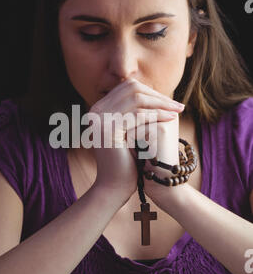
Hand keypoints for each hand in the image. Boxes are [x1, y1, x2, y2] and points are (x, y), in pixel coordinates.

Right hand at [88, 78, 184, 203]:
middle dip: (158, 96)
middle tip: (178, 105)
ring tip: (178, 110)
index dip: (151, 92)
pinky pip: (138, 115)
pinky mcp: (109, 129)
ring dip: (161, 103)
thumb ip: (134, 113)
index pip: (127, 88)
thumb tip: (155, 95)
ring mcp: (100, 119)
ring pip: (136, 99)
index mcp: (98, 109)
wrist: (114, 186)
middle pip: (131, 89)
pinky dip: (156, 115)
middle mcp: (95, 111)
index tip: (170, 102)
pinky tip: (170, 118)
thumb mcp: (130, 132)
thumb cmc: (126, 161)